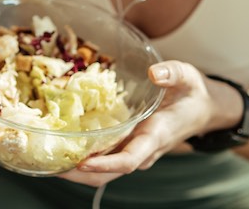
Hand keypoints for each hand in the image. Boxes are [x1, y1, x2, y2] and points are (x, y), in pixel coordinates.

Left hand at [58, 61, 222, 186]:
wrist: (202, 110)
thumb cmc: (193, 94)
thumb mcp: (188, 77)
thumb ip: (173, 73)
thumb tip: (154, 73)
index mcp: (155, 136)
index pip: (129, 160)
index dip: (105, 165)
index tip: (82, 162)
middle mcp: (143, 150)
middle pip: (109, 173)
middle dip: (79, 174)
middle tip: (47, 163)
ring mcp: (135, 151)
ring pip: (104, 171)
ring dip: (76, 169)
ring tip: (46, 157)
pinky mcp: (128, 146)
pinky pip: (104, 159)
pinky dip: (83, 157)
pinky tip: (61, 145)